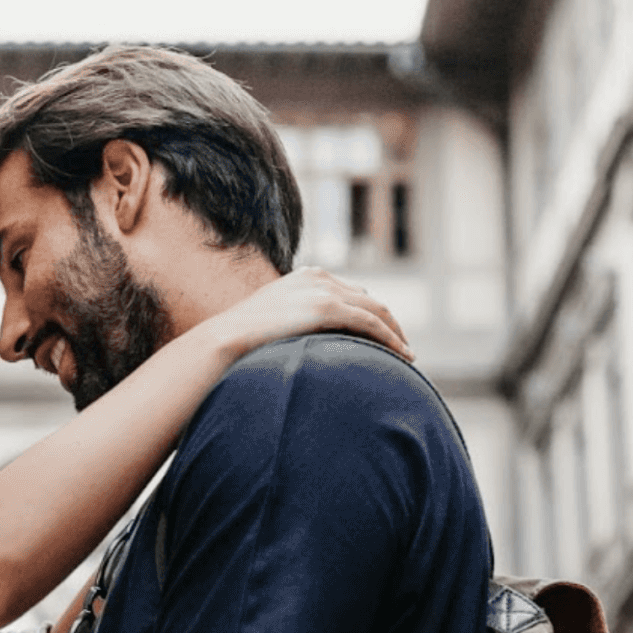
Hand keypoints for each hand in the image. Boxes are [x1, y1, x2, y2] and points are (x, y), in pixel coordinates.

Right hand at [208, 267, 411, 361]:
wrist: (225, 338)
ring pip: (376, 311)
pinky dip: (391, 339)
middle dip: (388, 323)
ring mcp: (323, 291)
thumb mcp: (271, 322)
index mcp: (305, 277)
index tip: (382, 336)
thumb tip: (298, 343)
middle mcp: (318, 278)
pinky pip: (372, 324)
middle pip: (367, 300)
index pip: (349, 293)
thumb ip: (291, 323)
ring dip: (395, 333)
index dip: (370, 314)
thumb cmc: (242, 340)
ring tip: (406, 355)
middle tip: (401, 347)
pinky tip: (403, 356)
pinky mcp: (327, 308)